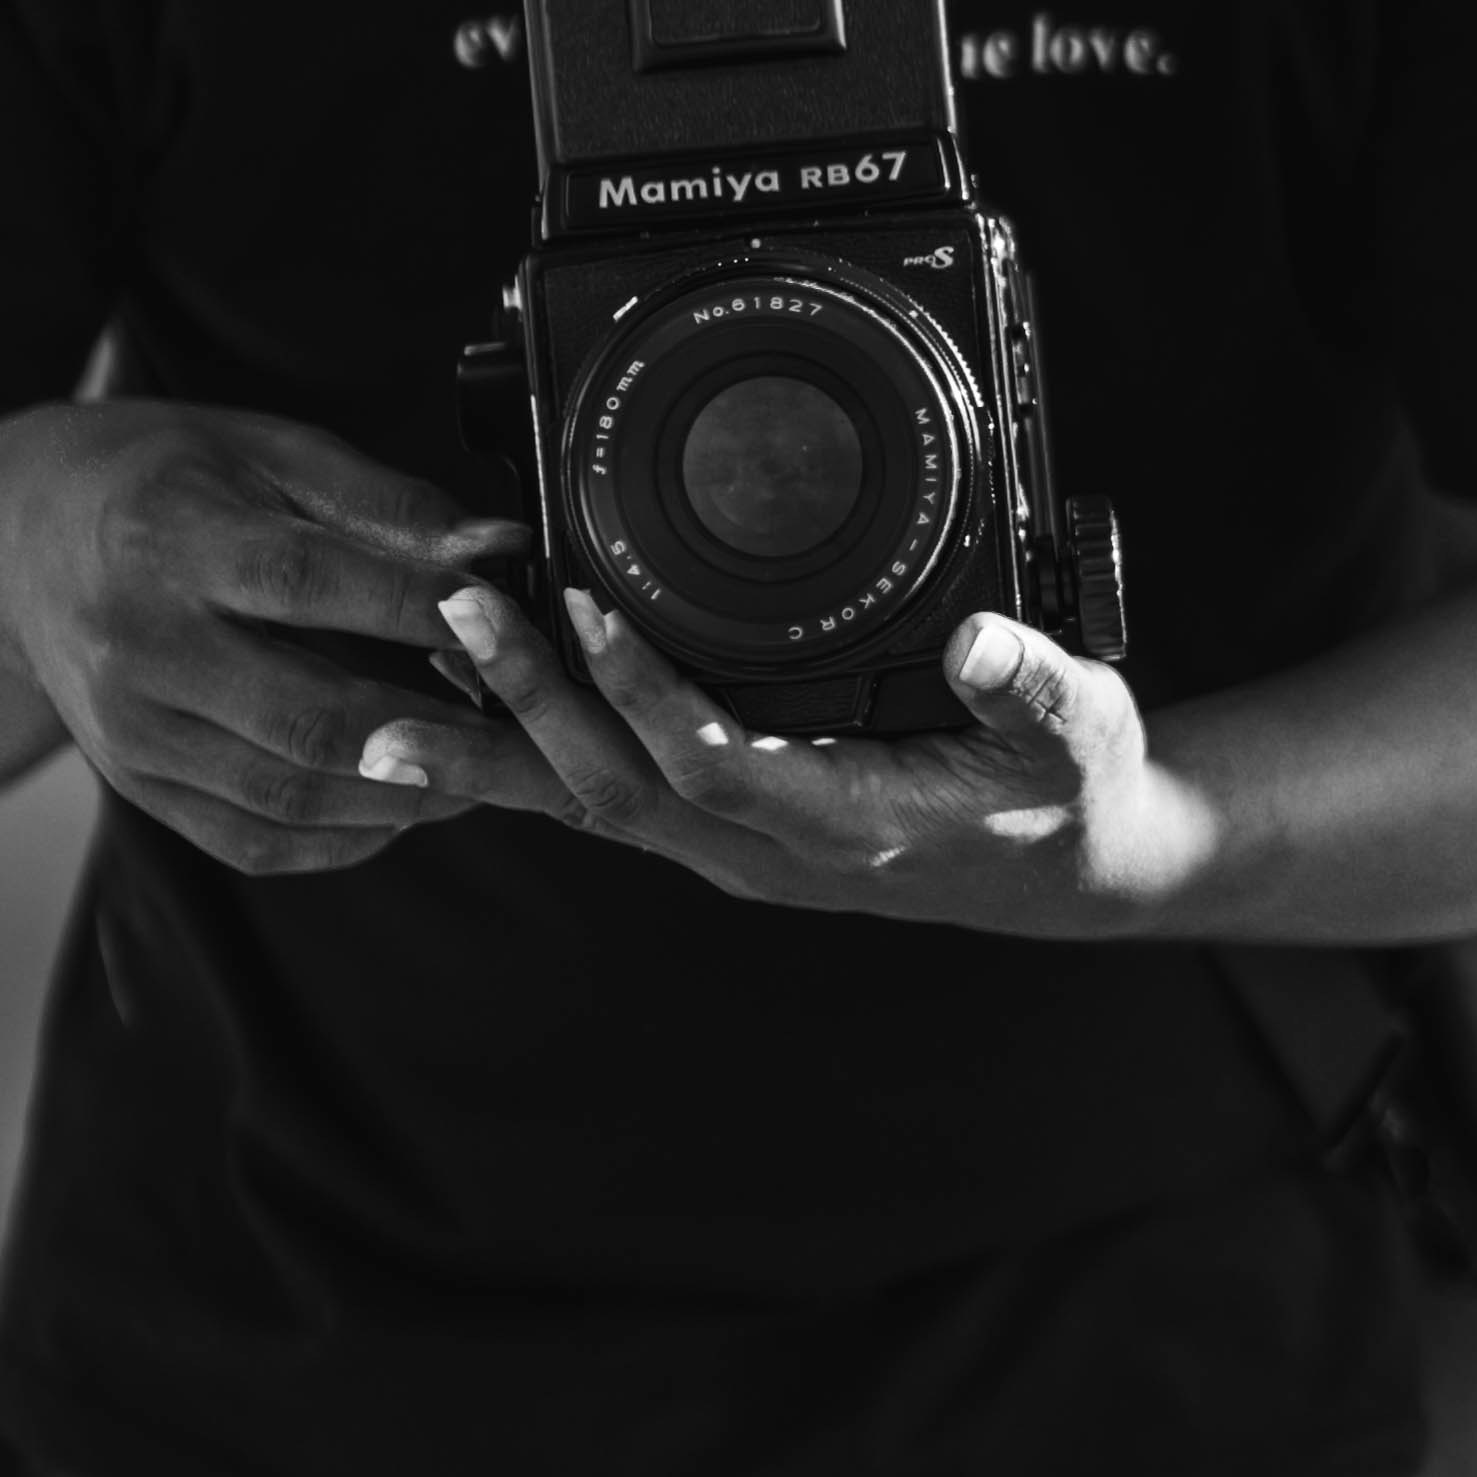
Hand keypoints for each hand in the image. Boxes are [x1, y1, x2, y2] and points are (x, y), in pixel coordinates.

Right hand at [0, 403, 528, 877]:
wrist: (14, 546)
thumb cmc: (157, 480)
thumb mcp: (261, 452)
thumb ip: (382, 505)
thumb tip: (495, 552)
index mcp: (169, 541)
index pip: (310, 584)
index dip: (416, 607)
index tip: (504, 613)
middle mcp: (140, 647)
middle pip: (306, 716)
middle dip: (433, 732)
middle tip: (518, 726)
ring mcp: (131, 731)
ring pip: (289, 795)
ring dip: (404, 796)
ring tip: (482, 769)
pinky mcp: (135, 785)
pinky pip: (252, 842)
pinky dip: (343, 839)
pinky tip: (403, 803)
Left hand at [361, 578, 1222, 930]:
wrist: (1067, 869)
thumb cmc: (1068, 790)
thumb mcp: (1080, 727)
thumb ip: (1031, 681)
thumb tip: (983, 641)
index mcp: (848, 820)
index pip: (716, 766)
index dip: (644, 694)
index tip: (586, 607)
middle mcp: (770, 848)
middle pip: (615, 790)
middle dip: (525, 708)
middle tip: (448, 619)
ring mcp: (737, 847)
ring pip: (591, 803)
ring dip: (498, 745)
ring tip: (397, 686)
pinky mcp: (723, 827)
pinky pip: (607, 796)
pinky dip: (532, 754)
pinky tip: (467, 707)